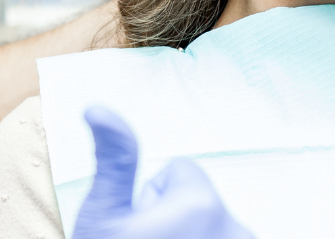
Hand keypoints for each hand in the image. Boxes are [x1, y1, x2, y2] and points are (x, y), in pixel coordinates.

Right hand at [73, 105, 253, 238]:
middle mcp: (235, 229)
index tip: (136, 230)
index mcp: (200, 205)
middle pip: (197, 202)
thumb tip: (99, 108)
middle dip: (173, 222)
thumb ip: (113, 159)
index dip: (148, 199)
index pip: (176, 171)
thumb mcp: (102, 216)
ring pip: (211, 228)